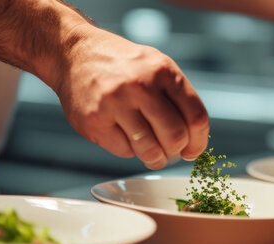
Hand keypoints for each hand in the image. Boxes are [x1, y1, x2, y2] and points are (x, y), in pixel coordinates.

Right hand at [52, 24, 208, 168]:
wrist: (75, 54)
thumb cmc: (123, 66)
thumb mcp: (157, 67)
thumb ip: (178, 98)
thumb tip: (194, 141)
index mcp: (163, 71)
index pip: (196, 117)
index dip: (198, 142)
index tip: (192, 151)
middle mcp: (141, 86)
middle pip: (175, 137)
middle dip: (175, 152)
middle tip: (169, 153)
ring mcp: (115, 104)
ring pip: (149, 150)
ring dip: (154, 158)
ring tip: (151, 154)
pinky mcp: (95, 121)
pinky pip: (124, 151)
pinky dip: (128, 150)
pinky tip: (123, 135)